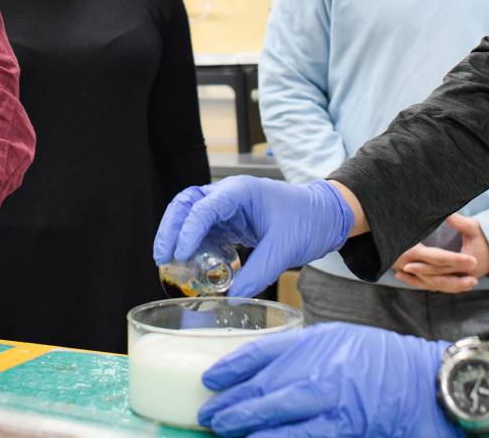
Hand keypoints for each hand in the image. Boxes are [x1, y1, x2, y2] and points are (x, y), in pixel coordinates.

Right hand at [152, 178, 353, 298]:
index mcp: (240, 192)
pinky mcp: (231, 224)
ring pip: (190, 217)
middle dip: (171, 229)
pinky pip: (205, 233)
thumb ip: (259, 272)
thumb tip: (234, 298)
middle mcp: (228, 196)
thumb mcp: (285, 248)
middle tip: (162, 256)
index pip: (203, 207)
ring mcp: (228, 209)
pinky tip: (194, 267)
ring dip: (178, 237)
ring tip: (169, 262)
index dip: (188, 230)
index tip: (181, 254)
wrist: (326, 217)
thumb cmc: (309, 220)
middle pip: (186, 205)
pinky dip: (195, 248)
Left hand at [198, 323, 457, 436]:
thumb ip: (301, 352)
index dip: (232, 367)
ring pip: (278, 420)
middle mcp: (320, 371)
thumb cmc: (382, 360)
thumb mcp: (336, 340)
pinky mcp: (344, 428)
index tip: (211, 379)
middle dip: (232, 405)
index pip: (261, 352)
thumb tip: (264, 370)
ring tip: (225, 431)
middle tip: (210, 415)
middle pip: (264, 390)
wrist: (424, 382)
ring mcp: (331, 403)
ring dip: (248, 427)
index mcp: (316, 342)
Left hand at [393, 214, 488, 292]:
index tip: (409, 262)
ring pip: (437, 284)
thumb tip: (445, 212)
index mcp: (468, 265)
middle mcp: (463, 276)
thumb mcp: (473, 227)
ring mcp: (461, 280)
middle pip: (437, 277)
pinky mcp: (458, 280)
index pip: (442, 267)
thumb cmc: (486, 236)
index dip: (424, 265)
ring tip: (400, 276)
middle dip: (418, 275)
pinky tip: (411, 279)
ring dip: (419, 281)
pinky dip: (426, 283)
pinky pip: (440, 284)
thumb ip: (458, 221)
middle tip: (401, 270)